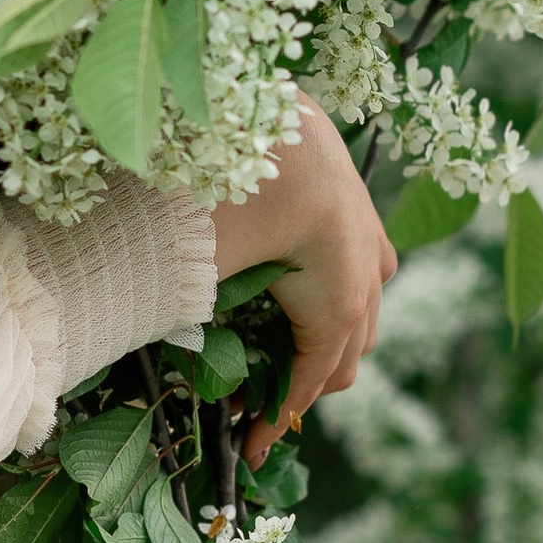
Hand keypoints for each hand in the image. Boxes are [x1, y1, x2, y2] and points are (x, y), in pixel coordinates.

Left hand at [211, 96, 394, 458]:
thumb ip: (197, 320)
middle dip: (298, 389)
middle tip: (250, 413)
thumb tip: (172, 372)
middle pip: (344, 353)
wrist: (262, 91)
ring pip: (359, 313)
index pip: (312, 378)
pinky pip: (359, 271)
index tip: (246, 451)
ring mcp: (370, 234)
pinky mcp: (357, 205)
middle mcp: (369, 269)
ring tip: (271, 364)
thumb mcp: (210, 259)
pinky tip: (289, 297)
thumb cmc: (236, 177)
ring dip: (320, 345)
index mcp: (340, 294)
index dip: (277, 419)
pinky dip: (330, 299)